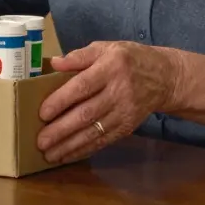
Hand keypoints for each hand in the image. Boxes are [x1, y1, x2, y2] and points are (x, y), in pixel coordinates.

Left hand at [36, 41, 178, 163]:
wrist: (164, 77)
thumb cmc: (128, 59)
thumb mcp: (106, 48)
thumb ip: (80, 56)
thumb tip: (54, 63)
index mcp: (110, 68)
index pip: (82, 86)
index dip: (61, 100)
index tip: (42, 113)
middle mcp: (118, 92)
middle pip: (86, 114)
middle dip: (61, 130)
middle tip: (40, 141)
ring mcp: (124, 112)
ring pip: (94, 132)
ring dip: (70, 145)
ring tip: (49, 154)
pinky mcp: (127, 127)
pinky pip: (103, 141)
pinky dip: (84, 150)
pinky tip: (68, 156)